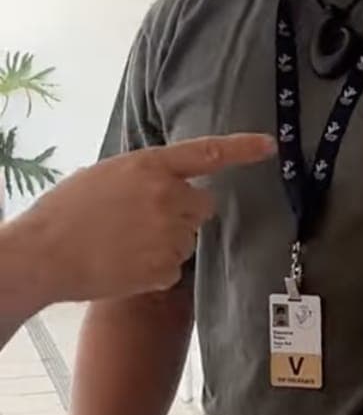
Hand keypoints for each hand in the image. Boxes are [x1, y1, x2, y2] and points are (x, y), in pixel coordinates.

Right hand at [21, 133, 274, 305]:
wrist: (42, 256)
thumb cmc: (66, 212)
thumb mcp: (107, 175)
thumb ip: (146, 174)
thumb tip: (173, 180)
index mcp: (150, 167)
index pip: (207, 153)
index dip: (242, 149)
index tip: (269, 146)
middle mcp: (168, 197)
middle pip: (203, 206)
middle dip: (185, 212)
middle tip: (145, 221)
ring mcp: (169, 234)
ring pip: (188, 238)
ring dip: (168, 241)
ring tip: (125, 243)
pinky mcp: (165, 268)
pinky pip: (174, 267)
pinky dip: (155, 269)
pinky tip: (125, 263)